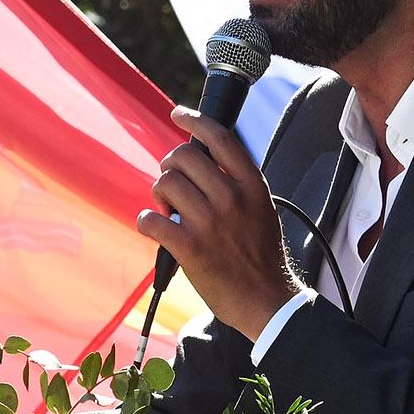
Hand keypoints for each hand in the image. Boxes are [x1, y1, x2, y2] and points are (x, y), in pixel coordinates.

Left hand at [137, 107, 301, 339]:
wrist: (266, 299)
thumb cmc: (262, 255)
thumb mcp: (262, 208)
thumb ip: (239, 183)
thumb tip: (206, 160)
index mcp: (252, 185)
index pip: (220, 138)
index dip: (195, 120)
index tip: (179, 114)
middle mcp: (232, 198)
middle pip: (184, 156)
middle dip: (170, 166)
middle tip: (172, 185)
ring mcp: (210, 222)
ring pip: (165, 184)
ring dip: (159, 194)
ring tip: (167, 210)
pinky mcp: (190, 248)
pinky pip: (151, 220)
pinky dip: (147, 221)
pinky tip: (156, 228)